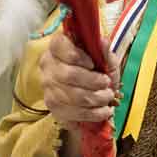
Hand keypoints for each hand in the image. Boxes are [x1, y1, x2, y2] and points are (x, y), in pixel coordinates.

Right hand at [39, 31, 120, 156]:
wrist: (92, 90)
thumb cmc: (97, 69)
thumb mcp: (105, 58)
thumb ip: (104, 51)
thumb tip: (103, 42)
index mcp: (57, 47)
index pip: (59, 45)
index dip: (76, 55)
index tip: (92, 64)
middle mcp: (48, 66)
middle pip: (68, 75)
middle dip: (93, 81)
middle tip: (107, 84)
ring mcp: (48, 88)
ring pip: (72, 96)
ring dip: (96, 99)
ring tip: (108, 97)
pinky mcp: (53, 107)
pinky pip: (72, 113)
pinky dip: (92, 114)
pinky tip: (103, 111)